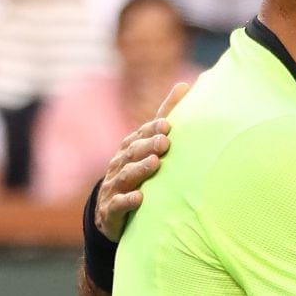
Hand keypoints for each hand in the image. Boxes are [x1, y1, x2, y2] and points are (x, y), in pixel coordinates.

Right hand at [95, 83, 188, 241]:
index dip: (152, 129)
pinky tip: (140, 198)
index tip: (168, 125)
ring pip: (126, 176)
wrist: (111, 211)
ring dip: (139, 169)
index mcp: (130, 147)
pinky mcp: (112, 209)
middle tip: (164, 142)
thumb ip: (165, 117)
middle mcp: (120, 163)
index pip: (141, 134)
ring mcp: (114, 186)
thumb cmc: (138, 170)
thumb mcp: (149, 144)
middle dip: (147, 146)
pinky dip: (128, 201)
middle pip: (132, 152)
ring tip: (154, 164)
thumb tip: (185, 84)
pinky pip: (118, 204)